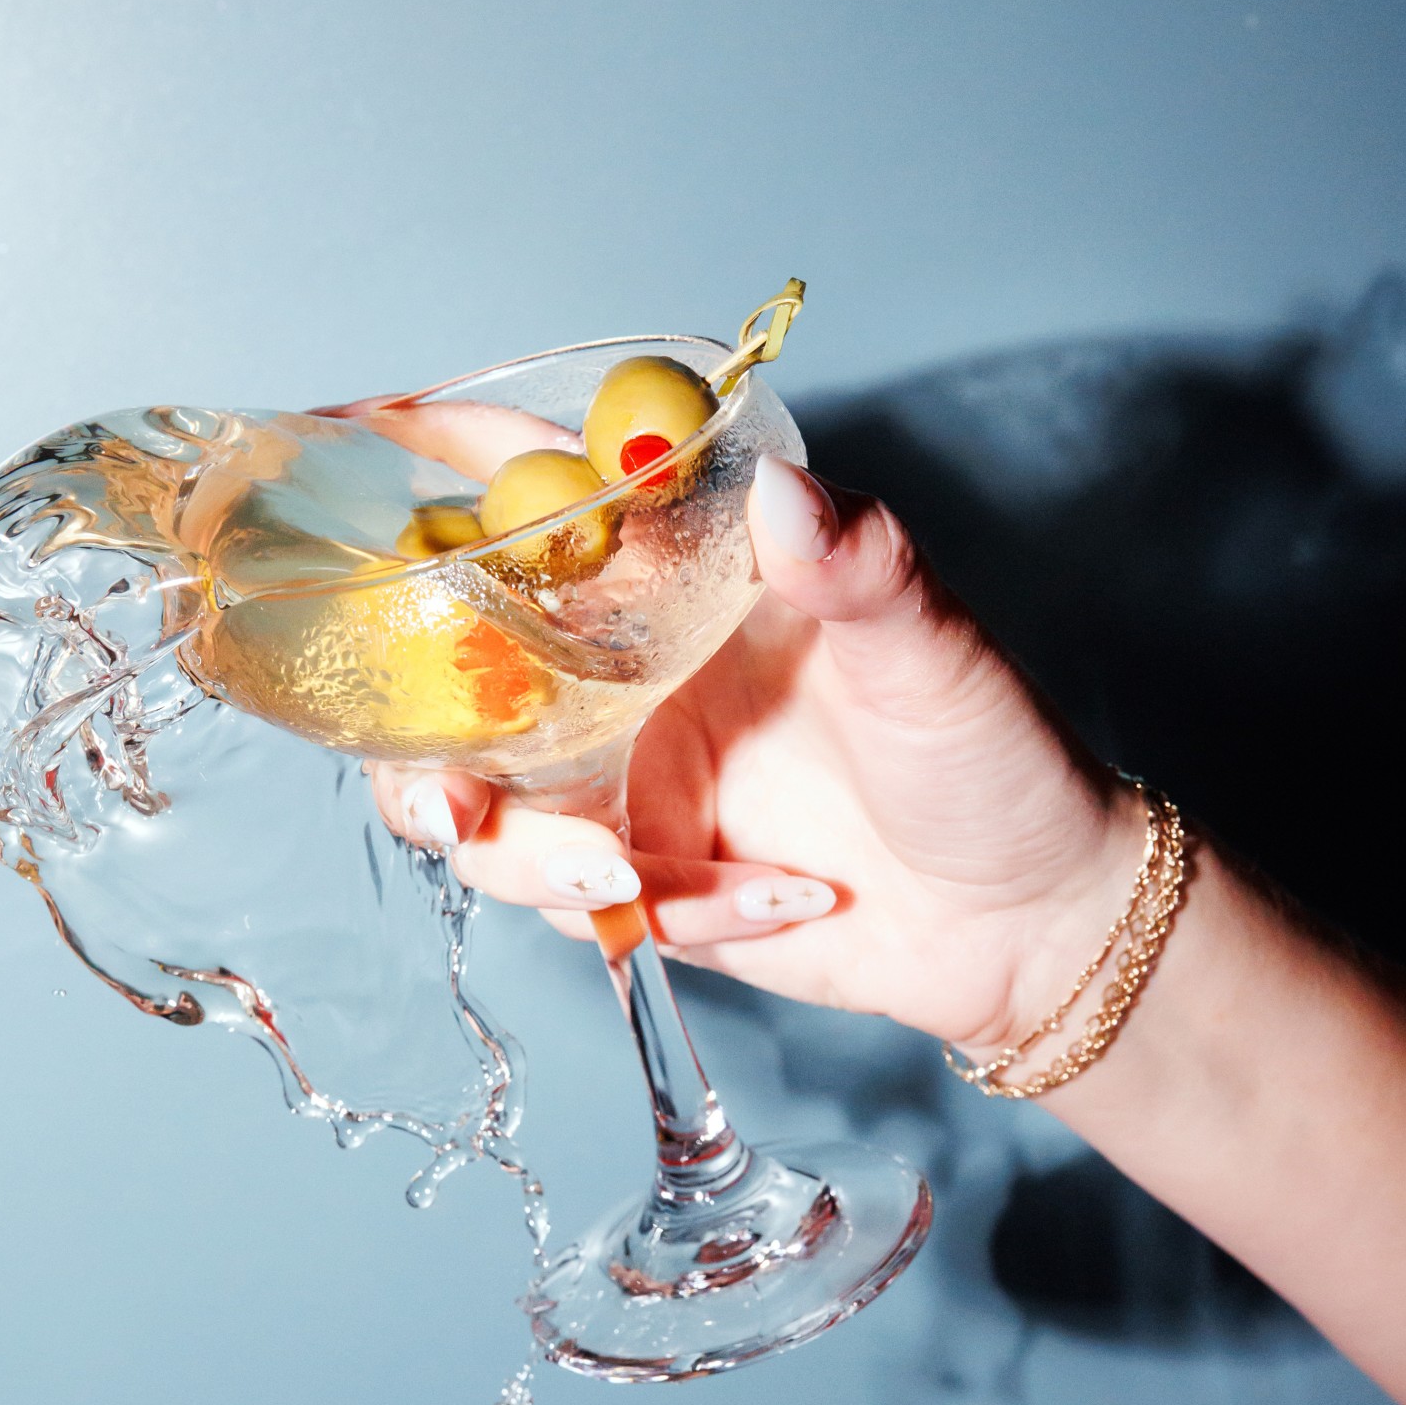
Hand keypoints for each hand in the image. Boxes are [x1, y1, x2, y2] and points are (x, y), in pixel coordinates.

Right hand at [368, 456, 1149, 1055]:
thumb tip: (788, 494)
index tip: (374, 480)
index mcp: (679, 587)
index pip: (536, 518)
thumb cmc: (994, 760)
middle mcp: (630, 680)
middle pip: (456, 689)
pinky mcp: (646, 883)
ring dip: (527, 856)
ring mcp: (628, 786)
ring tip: (621, 879)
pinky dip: (670, 914)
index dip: (443, 494)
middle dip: (419, 745)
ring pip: (491, 816)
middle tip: (451, 798)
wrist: (1031, 924)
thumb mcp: (936, 652)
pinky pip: (588, 907)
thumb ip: (862, 567)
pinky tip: (782, 899)